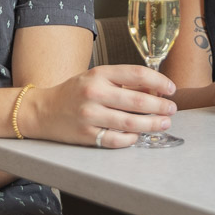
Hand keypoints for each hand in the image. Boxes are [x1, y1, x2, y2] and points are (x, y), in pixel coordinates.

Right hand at [22, 64, 176, 148]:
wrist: (42, 110)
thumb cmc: (74, 92)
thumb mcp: (96, 78)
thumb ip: (122, 82)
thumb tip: (154, 90)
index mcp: (99, 74)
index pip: (137, 74)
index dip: (159, 81)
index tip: (171, 89)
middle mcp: (94, 93)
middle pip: (138, 101)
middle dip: (161, 106)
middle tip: (172, 110)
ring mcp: (90, 115)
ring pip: (131, 123)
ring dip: (152, 124)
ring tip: (164, 123)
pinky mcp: (86, 135)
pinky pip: (117, 140)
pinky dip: (132, 139)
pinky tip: (139, 136)